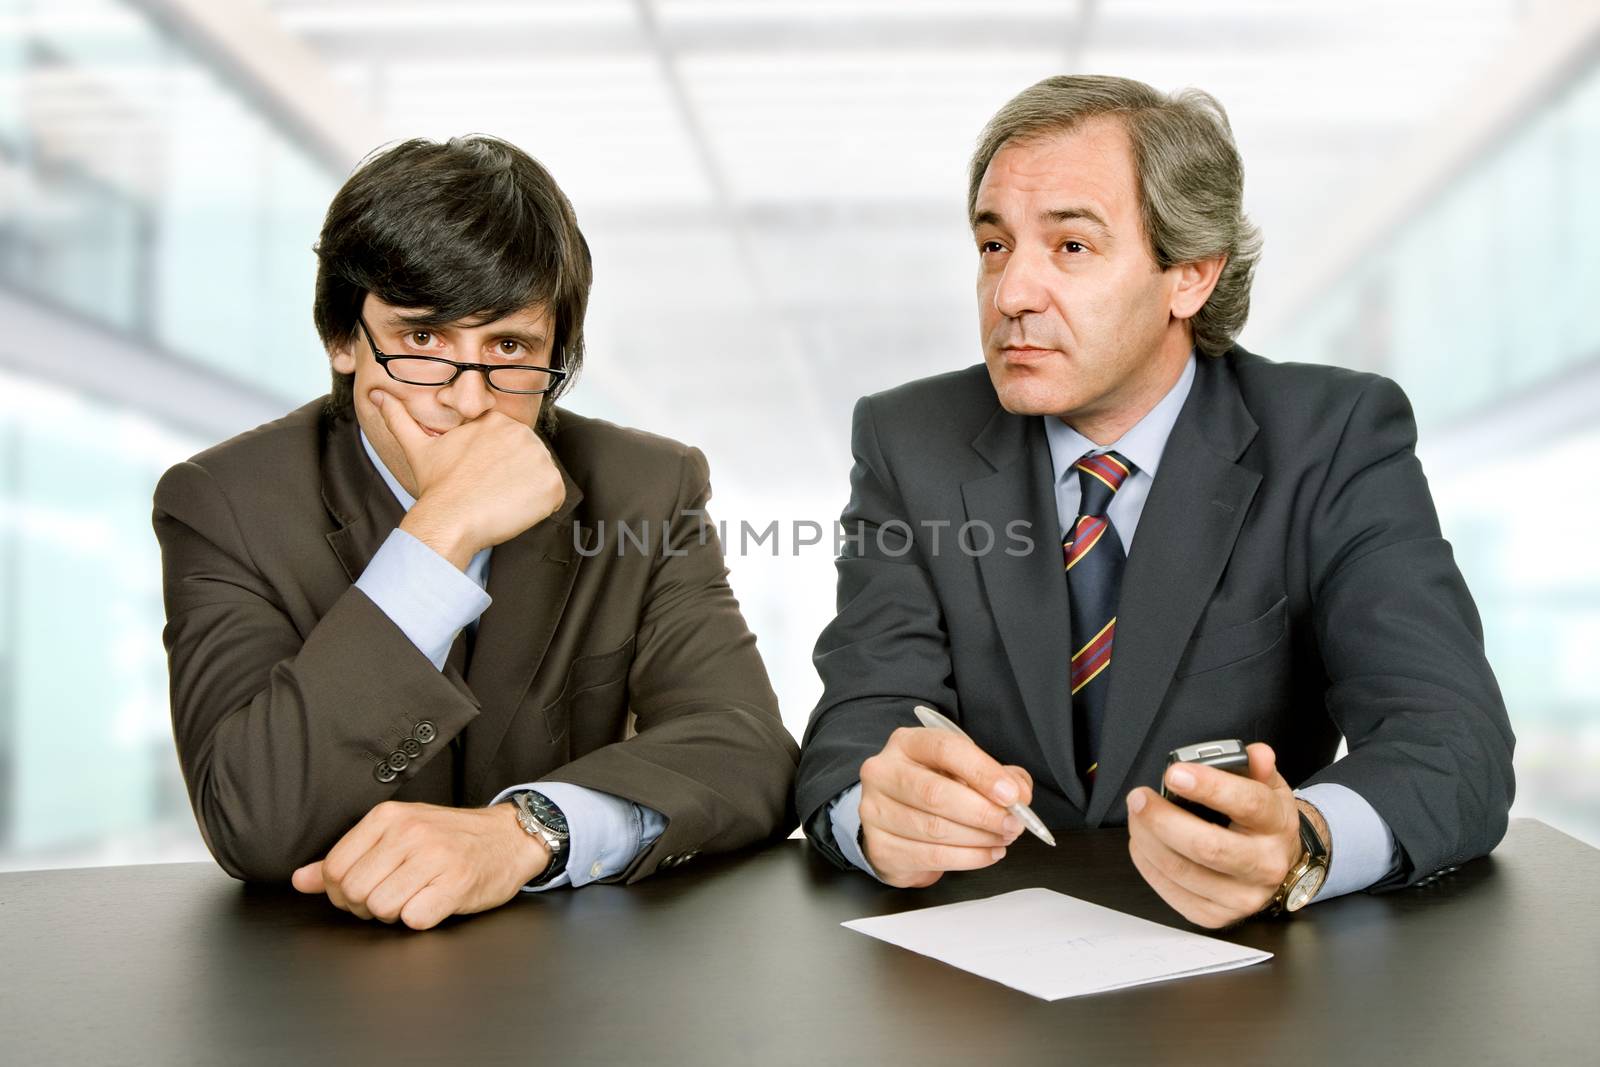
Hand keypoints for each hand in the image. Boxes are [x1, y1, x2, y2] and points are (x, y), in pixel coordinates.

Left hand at [291, 801, 548, 929]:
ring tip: (415, 896)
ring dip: (395, 913)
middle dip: (367, 906)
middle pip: (355, 892)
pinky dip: (421, 919)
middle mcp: (409, 832)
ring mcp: (434, 857)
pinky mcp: (456, 883)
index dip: (343, 892)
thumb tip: (301, 880)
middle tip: (393, 895)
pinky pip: (414, 920)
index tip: (366, 887)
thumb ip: (345, 858)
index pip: (335, 869)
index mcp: (387, 816)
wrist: (508, 838)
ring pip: (381, 909)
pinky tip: (434, 902)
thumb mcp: (395, 836)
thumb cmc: (449, 838)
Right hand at [372, 389, 565, 567]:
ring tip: (498, 501)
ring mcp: (540, 457)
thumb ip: (399, 417)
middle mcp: (522, 432)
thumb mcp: (417, 447)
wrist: (449, 519)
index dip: (498, 468)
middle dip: (513, 479)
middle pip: (528, 461)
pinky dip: (540, 508)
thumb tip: (376, 396)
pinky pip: (555, 497)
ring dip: (526, 493)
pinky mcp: (552, 483)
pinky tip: (514, 510)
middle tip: (489, 493)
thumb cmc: (436, 488)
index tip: (483, 481)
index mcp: (495, 421)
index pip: (511, 447)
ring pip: (541, 478)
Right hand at [858, 726, 1033, 888]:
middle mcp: (884, 773)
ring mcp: (875, 811)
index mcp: (907, 743)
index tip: (1011, 794)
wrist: (896, 822)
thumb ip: (998, 776)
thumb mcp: (965, 771)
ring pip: (935, 829)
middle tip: (1013, 824)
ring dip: (979, 838)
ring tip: (1002, 838)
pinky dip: (968, 859)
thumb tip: (1019, 794)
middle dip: (983, 812)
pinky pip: (930, 857)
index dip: (982, 771)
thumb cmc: (934, 790)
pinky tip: (987, 854)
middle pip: (936, 793)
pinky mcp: (879, 847)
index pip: (945, 749)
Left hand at [1125, 742, 1317, 927]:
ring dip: (1147, 840)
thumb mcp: (1267, 787)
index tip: (1174, 772)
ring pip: (1183, 870)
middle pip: (1208, 846)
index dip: (1208, 787)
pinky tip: (1142, 843)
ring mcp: (1242, 896)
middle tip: (1139, 797)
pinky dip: (1148, 864)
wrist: (1277, 863)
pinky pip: (1172, 892)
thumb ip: (1257, 766)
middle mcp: (1265, 865)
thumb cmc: (1263, 821)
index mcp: (1277, 825)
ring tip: (1136, 816)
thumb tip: (1256, 754)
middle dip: (1163, 819)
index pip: (1247, 804)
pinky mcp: (1216, 916)